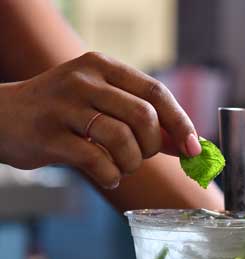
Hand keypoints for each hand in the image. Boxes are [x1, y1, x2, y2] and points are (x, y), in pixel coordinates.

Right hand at [0, 51, 199, 188]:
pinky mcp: (48, 135)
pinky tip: (107, 175)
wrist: (1, 117)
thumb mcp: (104, 105)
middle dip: (152, 146)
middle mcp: (84, 80)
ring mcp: (63, 106)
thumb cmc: (64, 113)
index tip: (194, 149)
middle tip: (142, 156)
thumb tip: (189, 146)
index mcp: (103, 66)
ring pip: (122, 139)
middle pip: (143, 117)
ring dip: (131, 163)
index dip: (181, 123)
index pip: (156, 92)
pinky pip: (97, 161)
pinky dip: (111, 175)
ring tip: (122, 167)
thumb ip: (145, 122)